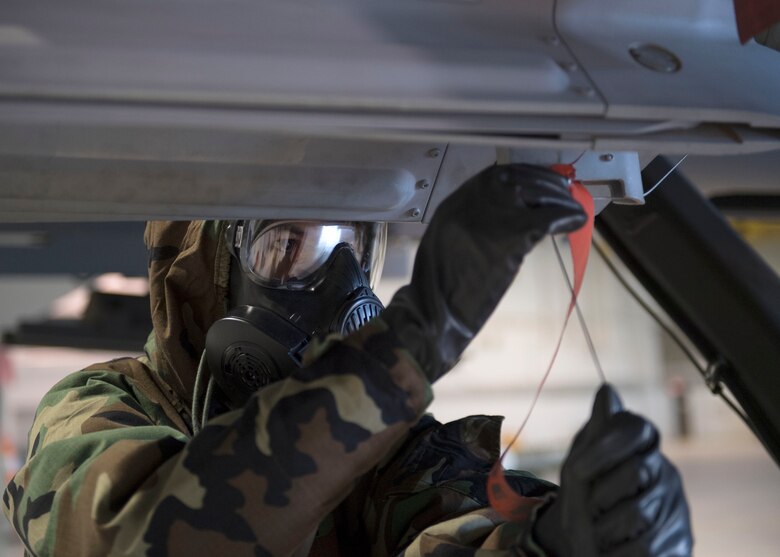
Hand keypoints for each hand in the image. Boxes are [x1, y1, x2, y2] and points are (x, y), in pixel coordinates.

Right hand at [381, 163, 586, 381]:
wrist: (434, 312)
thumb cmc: (439, 288)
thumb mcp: (445, 242)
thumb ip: (470, 223)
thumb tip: (505, 216)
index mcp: (454, 203)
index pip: (496, 175)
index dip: (524, 176)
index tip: (541, 182)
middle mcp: (472, 202)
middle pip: (518, 178)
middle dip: (545, 182)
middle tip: (562, 192)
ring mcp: (492, 216)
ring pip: (538, 193)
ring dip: (559, 199)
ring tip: (570, 208)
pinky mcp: (512, 235)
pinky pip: (550, 216)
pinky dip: (567, 216)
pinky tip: (575, 221)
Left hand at [534, 384, 692, 556]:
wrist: (589, 550)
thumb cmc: (584, 502)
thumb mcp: (579, 469)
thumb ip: (595, 435)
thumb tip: (607, 390)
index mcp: (641, 449)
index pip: (635, 428)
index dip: (606, 447)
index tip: (576, 471)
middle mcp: (665, 473)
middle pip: (635, 471)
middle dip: (600, 495)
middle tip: (591, 510)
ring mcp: (676, 508)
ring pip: (638, 512)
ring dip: (604, 529)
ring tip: (600, 533)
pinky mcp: (681, 543)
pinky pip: (648, 547)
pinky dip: (618, 553)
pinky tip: (612, 552)